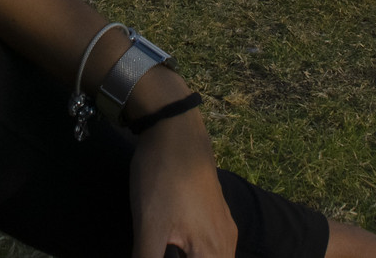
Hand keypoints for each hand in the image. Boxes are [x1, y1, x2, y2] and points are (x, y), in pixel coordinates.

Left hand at [130, 109, 237, 257]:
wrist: (175, 130)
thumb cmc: (163, 179)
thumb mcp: (149, 228)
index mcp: (214, 253)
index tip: (154, 255)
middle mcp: (226, 243)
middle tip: (154, 253)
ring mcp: (223, 226)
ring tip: (164, 249)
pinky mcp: (216, 212)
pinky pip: (211, 247)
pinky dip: (197, 254)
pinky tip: (177, 247)